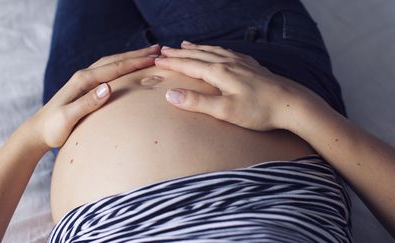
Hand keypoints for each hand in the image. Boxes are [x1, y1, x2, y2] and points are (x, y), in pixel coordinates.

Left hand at [30, 45, 159, 147]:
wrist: (38, 131)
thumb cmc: (53, 128)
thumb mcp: (68, 118)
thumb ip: (87, 103)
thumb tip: (108, 87)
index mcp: (83, 81)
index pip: (115, 68)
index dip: (136, 62)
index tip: (155, 59)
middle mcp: (84, 76)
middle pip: (115, 60)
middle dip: (137, 54)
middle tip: (159, 50)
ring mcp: (85, 80)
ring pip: (112, 63)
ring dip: (131, 57)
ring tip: (149, 54)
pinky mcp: (86, 86)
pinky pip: (108, 71)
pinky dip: (122, 65)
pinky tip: (129, 67)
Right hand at [155, 41, 327, 130]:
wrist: (291, 104)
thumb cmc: (259, 110)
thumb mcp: (225, 111)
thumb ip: (197, 102)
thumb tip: (171, 94)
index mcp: (219, 72)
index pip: (189, 66)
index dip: (171, 63)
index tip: (157, 61)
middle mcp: (228, 63)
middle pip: (198, 55)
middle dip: (179, 53)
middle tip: (163, 51)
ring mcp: (241, 62)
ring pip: (212, 51)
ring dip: (196, 48)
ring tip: (184, 45)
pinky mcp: (251, 65)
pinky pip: (226, 52)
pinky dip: (214, 49)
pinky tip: (217, 50)